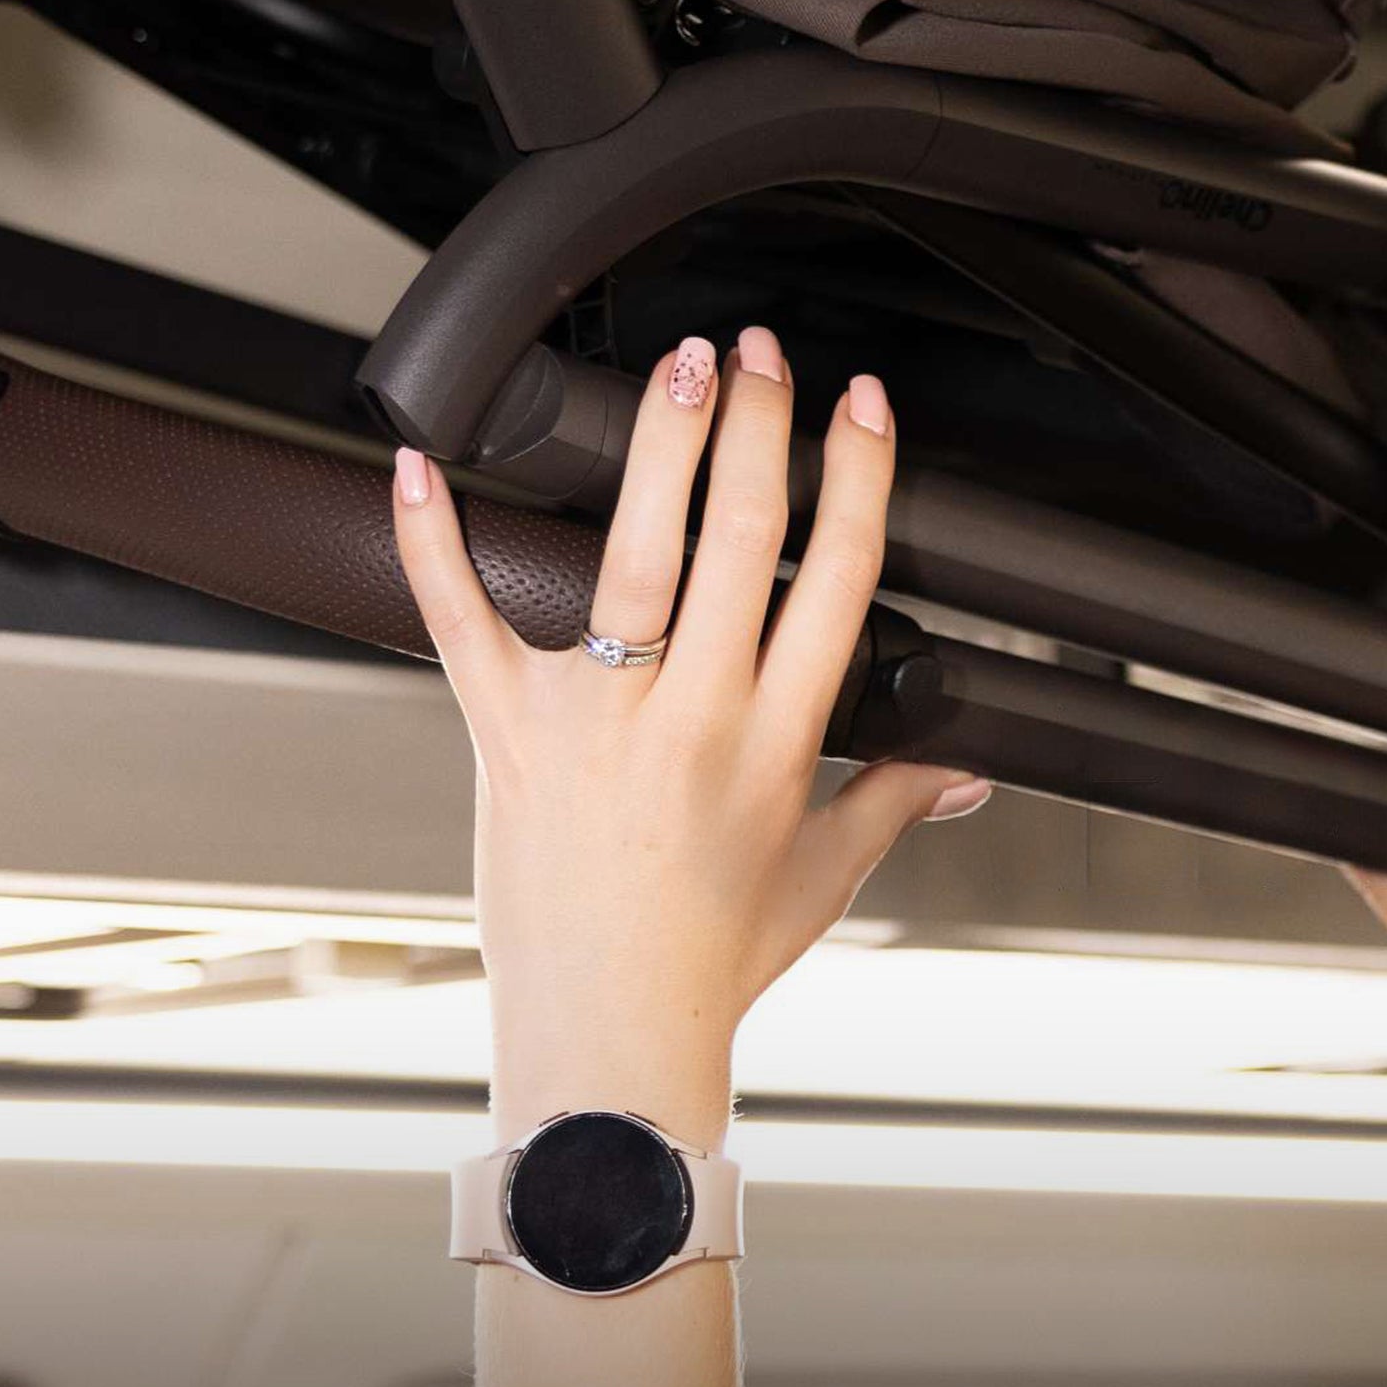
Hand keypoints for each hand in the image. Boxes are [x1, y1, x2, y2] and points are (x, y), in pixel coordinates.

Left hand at [391, 325, 984, 1147]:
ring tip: (681, 367)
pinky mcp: (506, 735)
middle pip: (740, 543)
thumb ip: (896, 798)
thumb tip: (968, 766)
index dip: (857, 478)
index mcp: (780, 742)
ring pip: (633, 561)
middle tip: (762, 350)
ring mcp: (594, 722)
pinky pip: (462, 622)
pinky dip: (433, 542)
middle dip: (757, 428)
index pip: (838, 580)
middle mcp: (693, 718)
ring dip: (661, 451)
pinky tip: (417, 467)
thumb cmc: (711, 960)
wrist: (608, 1037)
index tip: (862, 405)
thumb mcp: (823, 874)